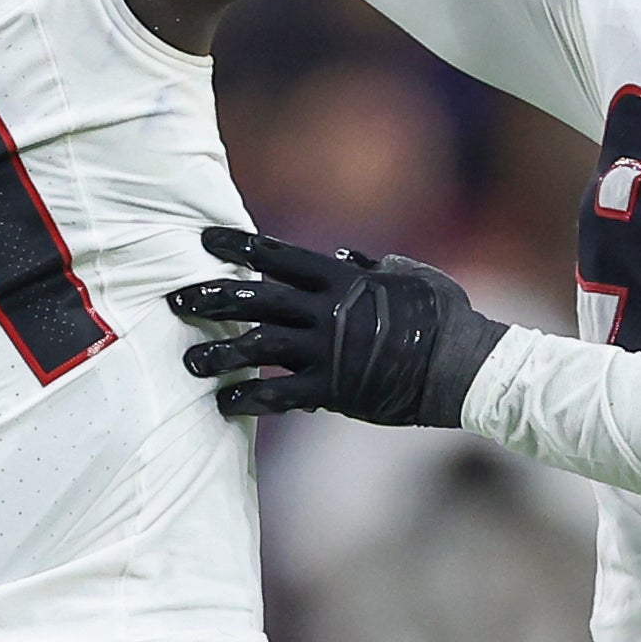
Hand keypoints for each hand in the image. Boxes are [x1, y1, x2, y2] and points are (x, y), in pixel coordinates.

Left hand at [170, 227, 508, 424]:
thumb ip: (373, 265)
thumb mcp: (412, 275)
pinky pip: (279, 394)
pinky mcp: (332, 391)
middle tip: (176, 300)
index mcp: (343, 281)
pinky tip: (224, 402)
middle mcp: (327, 312)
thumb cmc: (444, 317)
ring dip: (217, 354)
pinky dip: (248, 397)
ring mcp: (327, 352)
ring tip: (189, 361)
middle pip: (254, 299)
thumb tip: (343, 257)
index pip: (277, 257)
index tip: (204, 239)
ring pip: (256, 348)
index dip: (237, 246)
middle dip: (210, 298)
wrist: (464, 367)